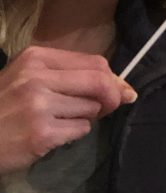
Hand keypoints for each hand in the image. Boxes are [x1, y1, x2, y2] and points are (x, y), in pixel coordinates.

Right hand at [0, 46, 135, 174]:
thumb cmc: (2, 106)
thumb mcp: (29, 78)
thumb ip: (72, 77)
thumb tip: (125, 89)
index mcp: (36, 58)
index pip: (95, 62)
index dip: (113, 79)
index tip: (117, 91)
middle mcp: (37, 77)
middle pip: (100, 82)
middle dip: (111, 98)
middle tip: (106, 109)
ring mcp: (38, 105)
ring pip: (91, 109)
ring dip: (85, 118)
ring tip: (59, 120)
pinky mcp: (41, 133)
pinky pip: (80, 130)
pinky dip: (73, 134)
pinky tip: (51, 134)